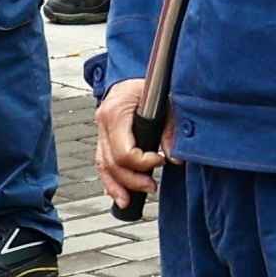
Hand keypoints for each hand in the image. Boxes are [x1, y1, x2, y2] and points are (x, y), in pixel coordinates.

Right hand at [95, 75, 167, 205]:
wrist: (137, 74)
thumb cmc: (153, 84)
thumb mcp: (167, 100)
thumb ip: (171, 128)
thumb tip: (176, 158)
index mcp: (115, 111)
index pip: (123, 150)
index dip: (143, 162)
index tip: (162, 160)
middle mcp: (102, 122)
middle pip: (112, 162)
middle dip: (132, 179)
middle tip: (153, 187)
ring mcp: (100, 131)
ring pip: (103, 166)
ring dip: (117, 186)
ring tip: (130, 202)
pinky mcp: (103, 138)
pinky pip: (102, 163)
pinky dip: (109, 181)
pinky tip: (117, 195)